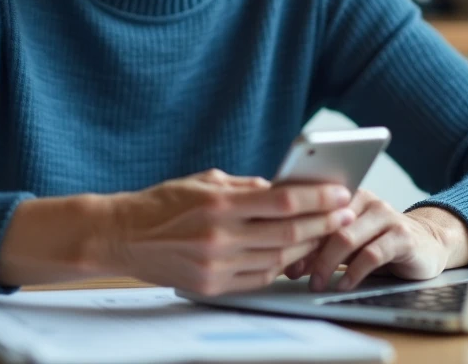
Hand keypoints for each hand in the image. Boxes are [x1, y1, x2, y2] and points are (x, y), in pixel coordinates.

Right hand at [110, 169, 355, 294]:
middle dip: (323, 222)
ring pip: (278, 258)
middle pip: (288, 232)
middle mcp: (221, 236)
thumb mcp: (206, 181)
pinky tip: (293, 253)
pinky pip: (259, 277)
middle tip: (345, 214)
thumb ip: (247, 187)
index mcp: (220, 203)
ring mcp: (217, 265)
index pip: (283, 201)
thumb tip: (285, 189)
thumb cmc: (164, 203)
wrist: (123, 237)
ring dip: (307, 245)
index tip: (340, 193)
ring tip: (324, 232)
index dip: (318, 198)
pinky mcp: (212, 285)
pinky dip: (280, 265)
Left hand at [283, 191, 467, 291]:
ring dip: (326, 264)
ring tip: (316, 283)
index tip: (279, 255)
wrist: (428, 243)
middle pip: (328, 223)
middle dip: (307, 251)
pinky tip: (343, 286)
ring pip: (347, 237)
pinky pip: (371, 255)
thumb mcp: (350, 237)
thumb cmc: (379, 242)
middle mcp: (367, 200)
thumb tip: (283, 255)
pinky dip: (353, 273)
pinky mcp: (403, 237)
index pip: (316, 208)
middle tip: (292, 273)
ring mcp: (387, 216)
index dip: (295, 232)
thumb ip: (323, 239)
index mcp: (349, 194)